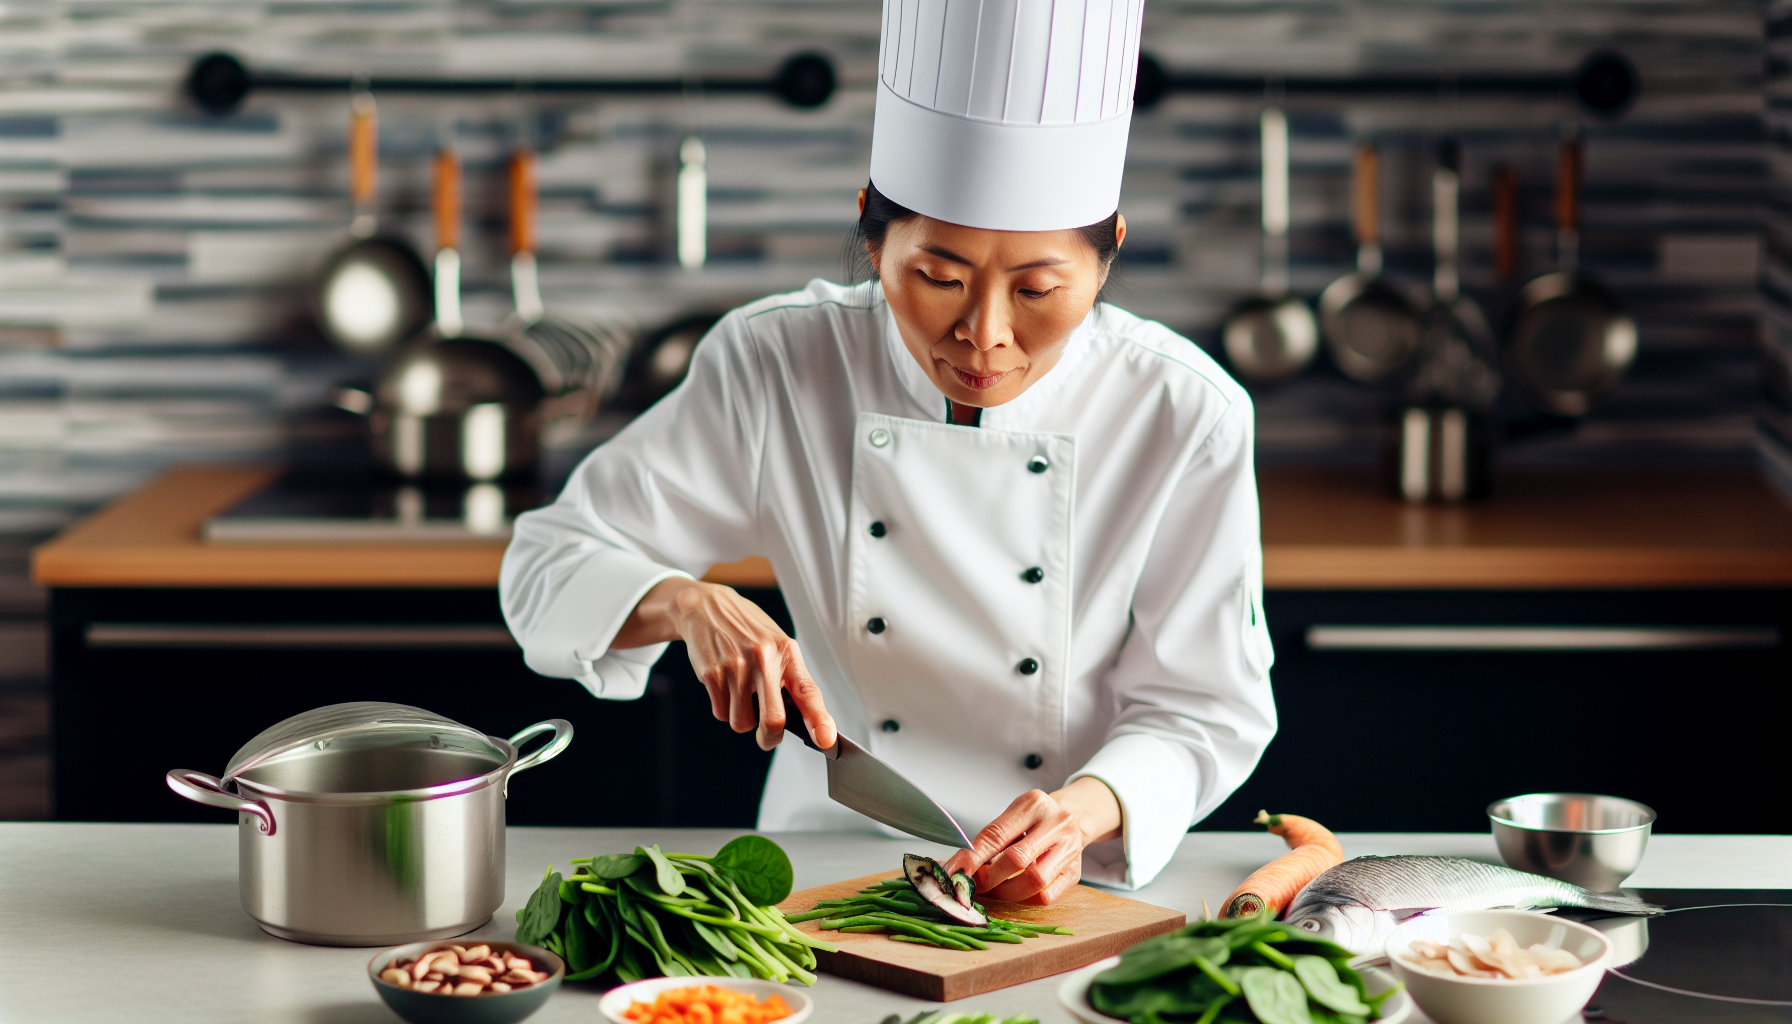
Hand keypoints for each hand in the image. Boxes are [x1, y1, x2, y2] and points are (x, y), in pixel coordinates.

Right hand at [614, 577, 836, 750]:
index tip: (826, 741)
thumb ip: (789, 679)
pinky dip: (724, 709)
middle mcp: (764, 659)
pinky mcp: (712, 673)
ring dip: (741, 719)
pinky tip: (724, 687)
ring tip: (740, 694)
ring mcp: (736, 667)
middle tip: (768, 737)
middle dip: (770, 738)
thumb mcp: (776, 645)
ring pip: (742, 722)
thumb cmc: (747, 631)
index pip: (808, 692)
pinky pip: (721, 713)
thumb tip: (802, 722)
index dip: (819, 720)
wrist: (707, 608)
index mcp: (787, 653)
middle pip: (773, 719)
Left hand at [942, 777, 1121, 905]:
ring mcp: (1070, 849)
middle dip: (989, 877)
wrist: (1073, 818)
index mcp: (1034, 804)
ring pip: (1034, 881)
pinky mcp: (1075, 873)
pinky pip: (1046, 896)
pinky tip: (1016, 892)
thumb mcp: (1012, 817)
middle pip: (1017, 859)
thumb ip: (987, 840)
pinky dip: (1025, 899)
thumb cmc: (1034, 819)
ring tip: (994, 888)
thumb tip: (953, 866)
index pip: (997, 834)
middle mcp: (1057, 823)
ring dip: (1006, 891)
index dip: (972, 857)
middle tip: (974, 883)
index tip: (955, 872)